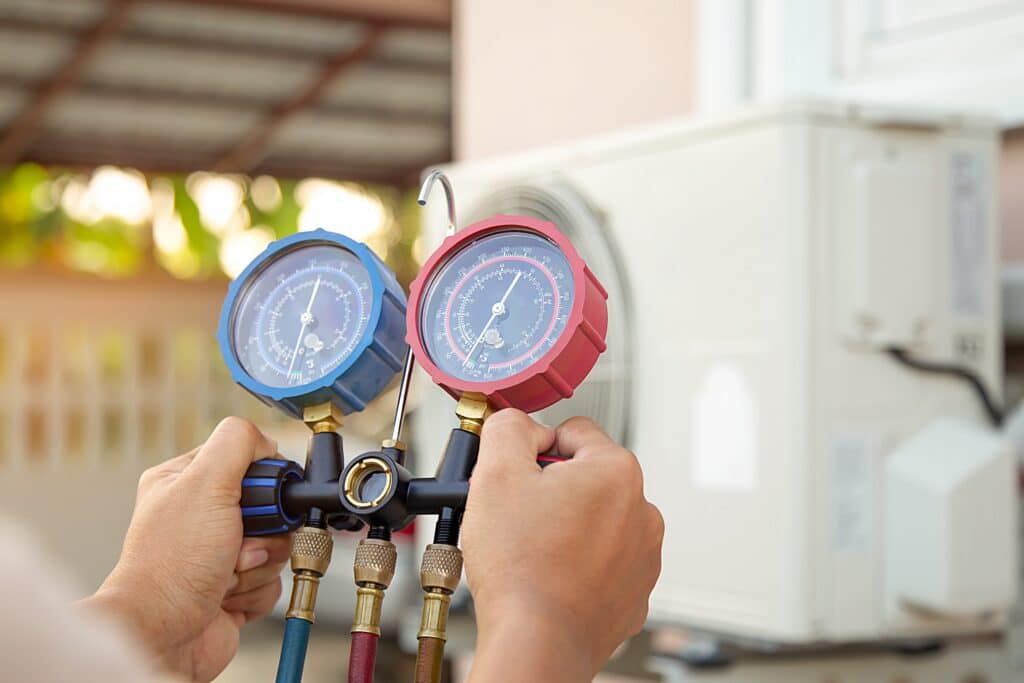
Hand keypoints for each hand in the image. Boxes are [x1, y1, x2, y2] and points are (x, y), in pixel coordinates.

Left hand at [80, 417, 292, 681]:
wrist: (163, 633)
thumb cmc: (171, 563)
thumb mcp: (205, 483)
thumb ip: (237, 443)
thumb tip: (266, 441)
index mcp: (186, 482)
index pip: (245, 459)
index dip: (262, 480)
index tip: (258, 498)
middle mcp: (202, 517)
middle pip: (270, 507)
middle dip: (264, 530)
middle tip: (239, 540)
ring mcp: (219, 554)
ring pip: (276, 545)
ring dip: (259, 562)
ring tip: (227, 572)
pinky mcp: (235, 587)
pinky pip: (273, 579)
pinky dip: (256, 590)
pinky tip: (228, 594)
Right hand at [462, 410, 663, 681]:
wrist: (537, 643)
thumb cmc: (521, 568)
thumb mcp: (496, 473)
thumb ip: (508, 428)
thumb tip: (519, 422)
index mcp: (617, 472)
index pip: (572, 431)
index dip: (535, 450)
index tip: (518, 478)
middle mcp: (642, 510)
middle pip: (585, 477)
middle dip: (551, 491)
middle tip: (519, 519)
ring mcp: (643, 556)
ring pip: (593, 521)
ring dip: (565, 528)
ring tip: (533, 553)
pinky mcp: (634, 593)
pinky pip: (601, 562)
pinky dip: (576, 566)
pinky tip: (550, 579)